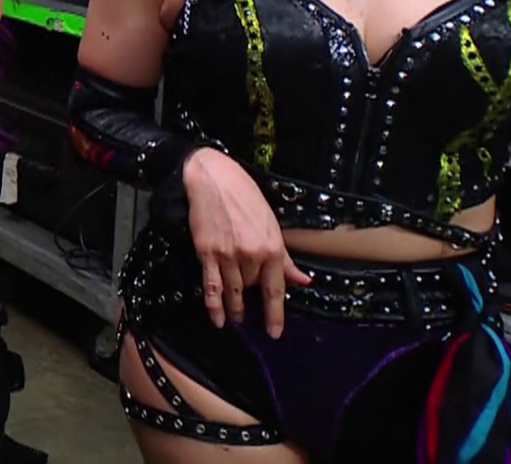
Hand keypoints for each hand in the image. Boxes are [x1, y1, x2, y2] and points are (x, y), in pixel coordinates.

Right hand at [182, 148, 311, 337]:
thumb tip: (303, 281)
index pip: (276, 289)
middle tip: (249, 313)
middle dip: (250, 299)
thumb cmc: (245, 196)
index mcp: (272, 248)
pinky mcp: (207, 252)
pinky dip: (213, 304)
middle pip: (251, 288)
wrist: (213, 178)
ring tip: (236, 318)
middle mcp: (252, 255)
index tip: (275, 332)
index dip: (275, 314)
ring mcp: (228, 255)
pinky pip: (211, 285)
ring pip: (233, 291)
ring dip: (234, 307)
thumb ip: (285, 258)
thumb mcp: (271, 225)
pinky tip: (216, 318)